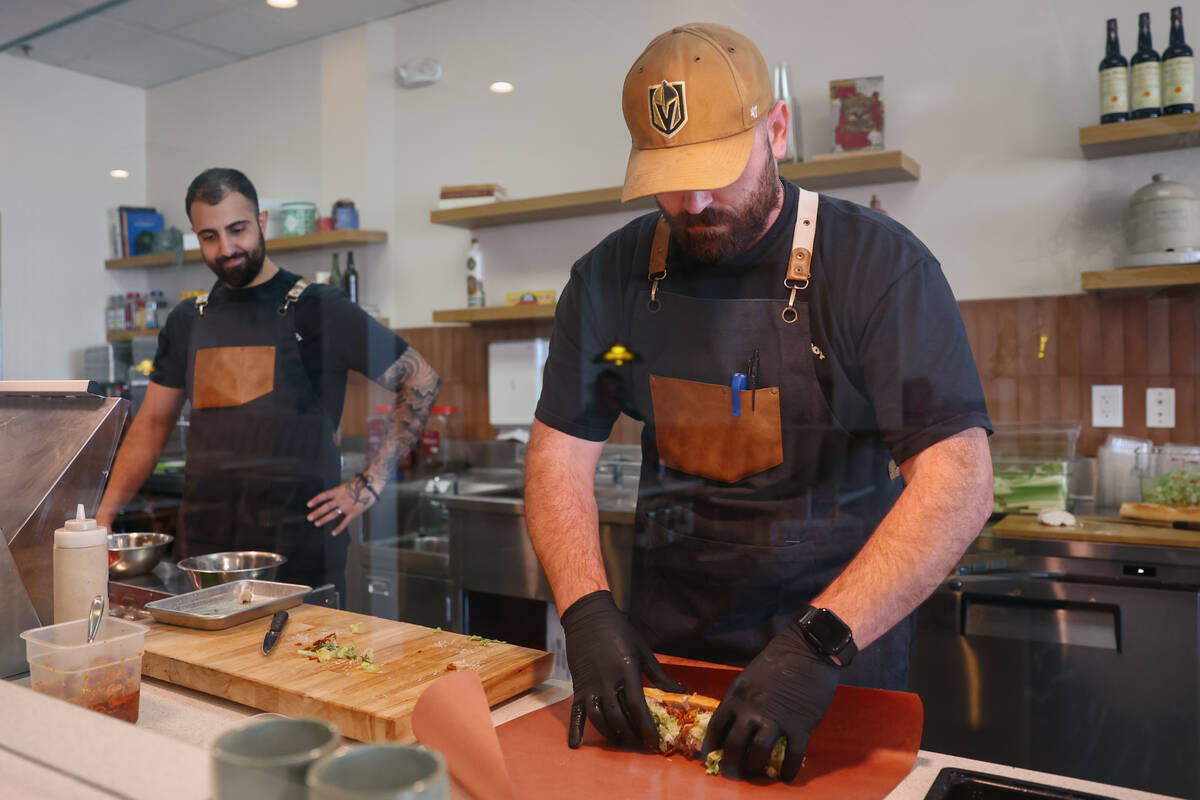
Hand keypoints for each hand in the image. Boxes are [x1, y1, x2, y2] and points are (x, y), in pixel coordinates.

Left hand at [305, 472, 380, 535]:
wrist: (371, 485)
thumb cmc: (361, 483)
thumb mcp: (346, 485)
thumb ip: (340, 492)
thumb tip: (334, 497)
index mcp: (338, 491)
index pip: (324, 496)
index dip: (316, 500)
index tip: (309, 504)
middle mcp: (341, 499)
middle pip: (326, 507)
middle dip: (317, 512)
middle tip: (309, 517)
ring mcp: (347, 506)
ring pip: (333, 514)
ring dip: (324, 519)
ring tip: (317, 523)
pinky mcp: (354, 512)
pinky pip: (345, 522)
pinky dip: (339, 528)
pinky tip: (333, 533)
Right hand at [560, 590, 685, 749]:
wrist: (589, 618)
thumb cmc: (620, 632)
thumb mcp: (643, 651)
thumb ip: (660, 675)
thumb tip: (680, 691)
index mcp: (626, 671)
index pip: (637, 706)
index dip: (645, 727)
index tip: (653, 741)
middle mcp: (607, 682)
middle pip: (618, 717)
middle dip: (630, 735)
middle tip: (639, 744)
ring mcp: (590, 686)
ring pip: (599, 719)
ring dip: (611, 734)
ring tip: (621, 741)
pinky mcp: (578, 687)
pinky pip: (576, 712)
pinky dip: (575, 730)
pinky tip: (577, 745)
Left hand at [702, 622, 839, 781]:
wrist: (808, 650)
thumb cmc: (779, 660)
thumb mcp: (749, 677)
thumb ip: (742, 700)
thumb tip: (736, 723)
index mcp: (737, 696)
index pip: (716, 727)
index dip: (712, 745)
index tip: (712, 755)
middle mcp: (752, 710)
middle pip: (734, 746)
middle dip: (731, 765)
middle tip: (734, 773)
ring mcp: (776, 719)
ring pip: (758, 754)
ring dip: (755, 768)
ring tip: (757, 773)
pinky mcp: (800, 726)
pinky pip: (791, 756)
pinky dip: (788, 770)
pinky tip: (786, 775)